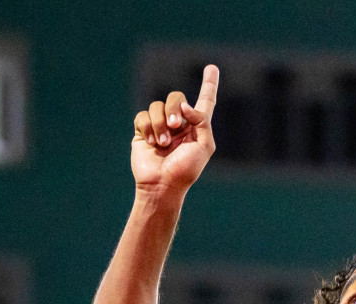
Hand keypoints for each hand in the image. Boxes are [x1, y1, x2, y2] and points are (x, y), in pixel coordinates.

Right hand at [131, 64, 218, 193]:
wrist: (162, 185)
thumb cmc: (186, 170)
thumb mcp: (204, 146)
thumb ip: (202, 121)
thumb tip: (184, 106)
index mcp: (197, 126)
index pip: (205, 101)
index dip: (209, 84)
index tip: (212, 68)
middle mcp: (179, 123)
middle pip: (176, 97)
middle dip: (173, 109)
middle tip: (174, 126)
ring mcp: (160, 126)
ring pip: (157, 106)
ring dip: (159, 124)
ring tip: (161, 143)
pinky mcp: (143, 131)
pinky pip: (142, 116)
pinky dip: (147, 127)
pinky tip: (150, 143)